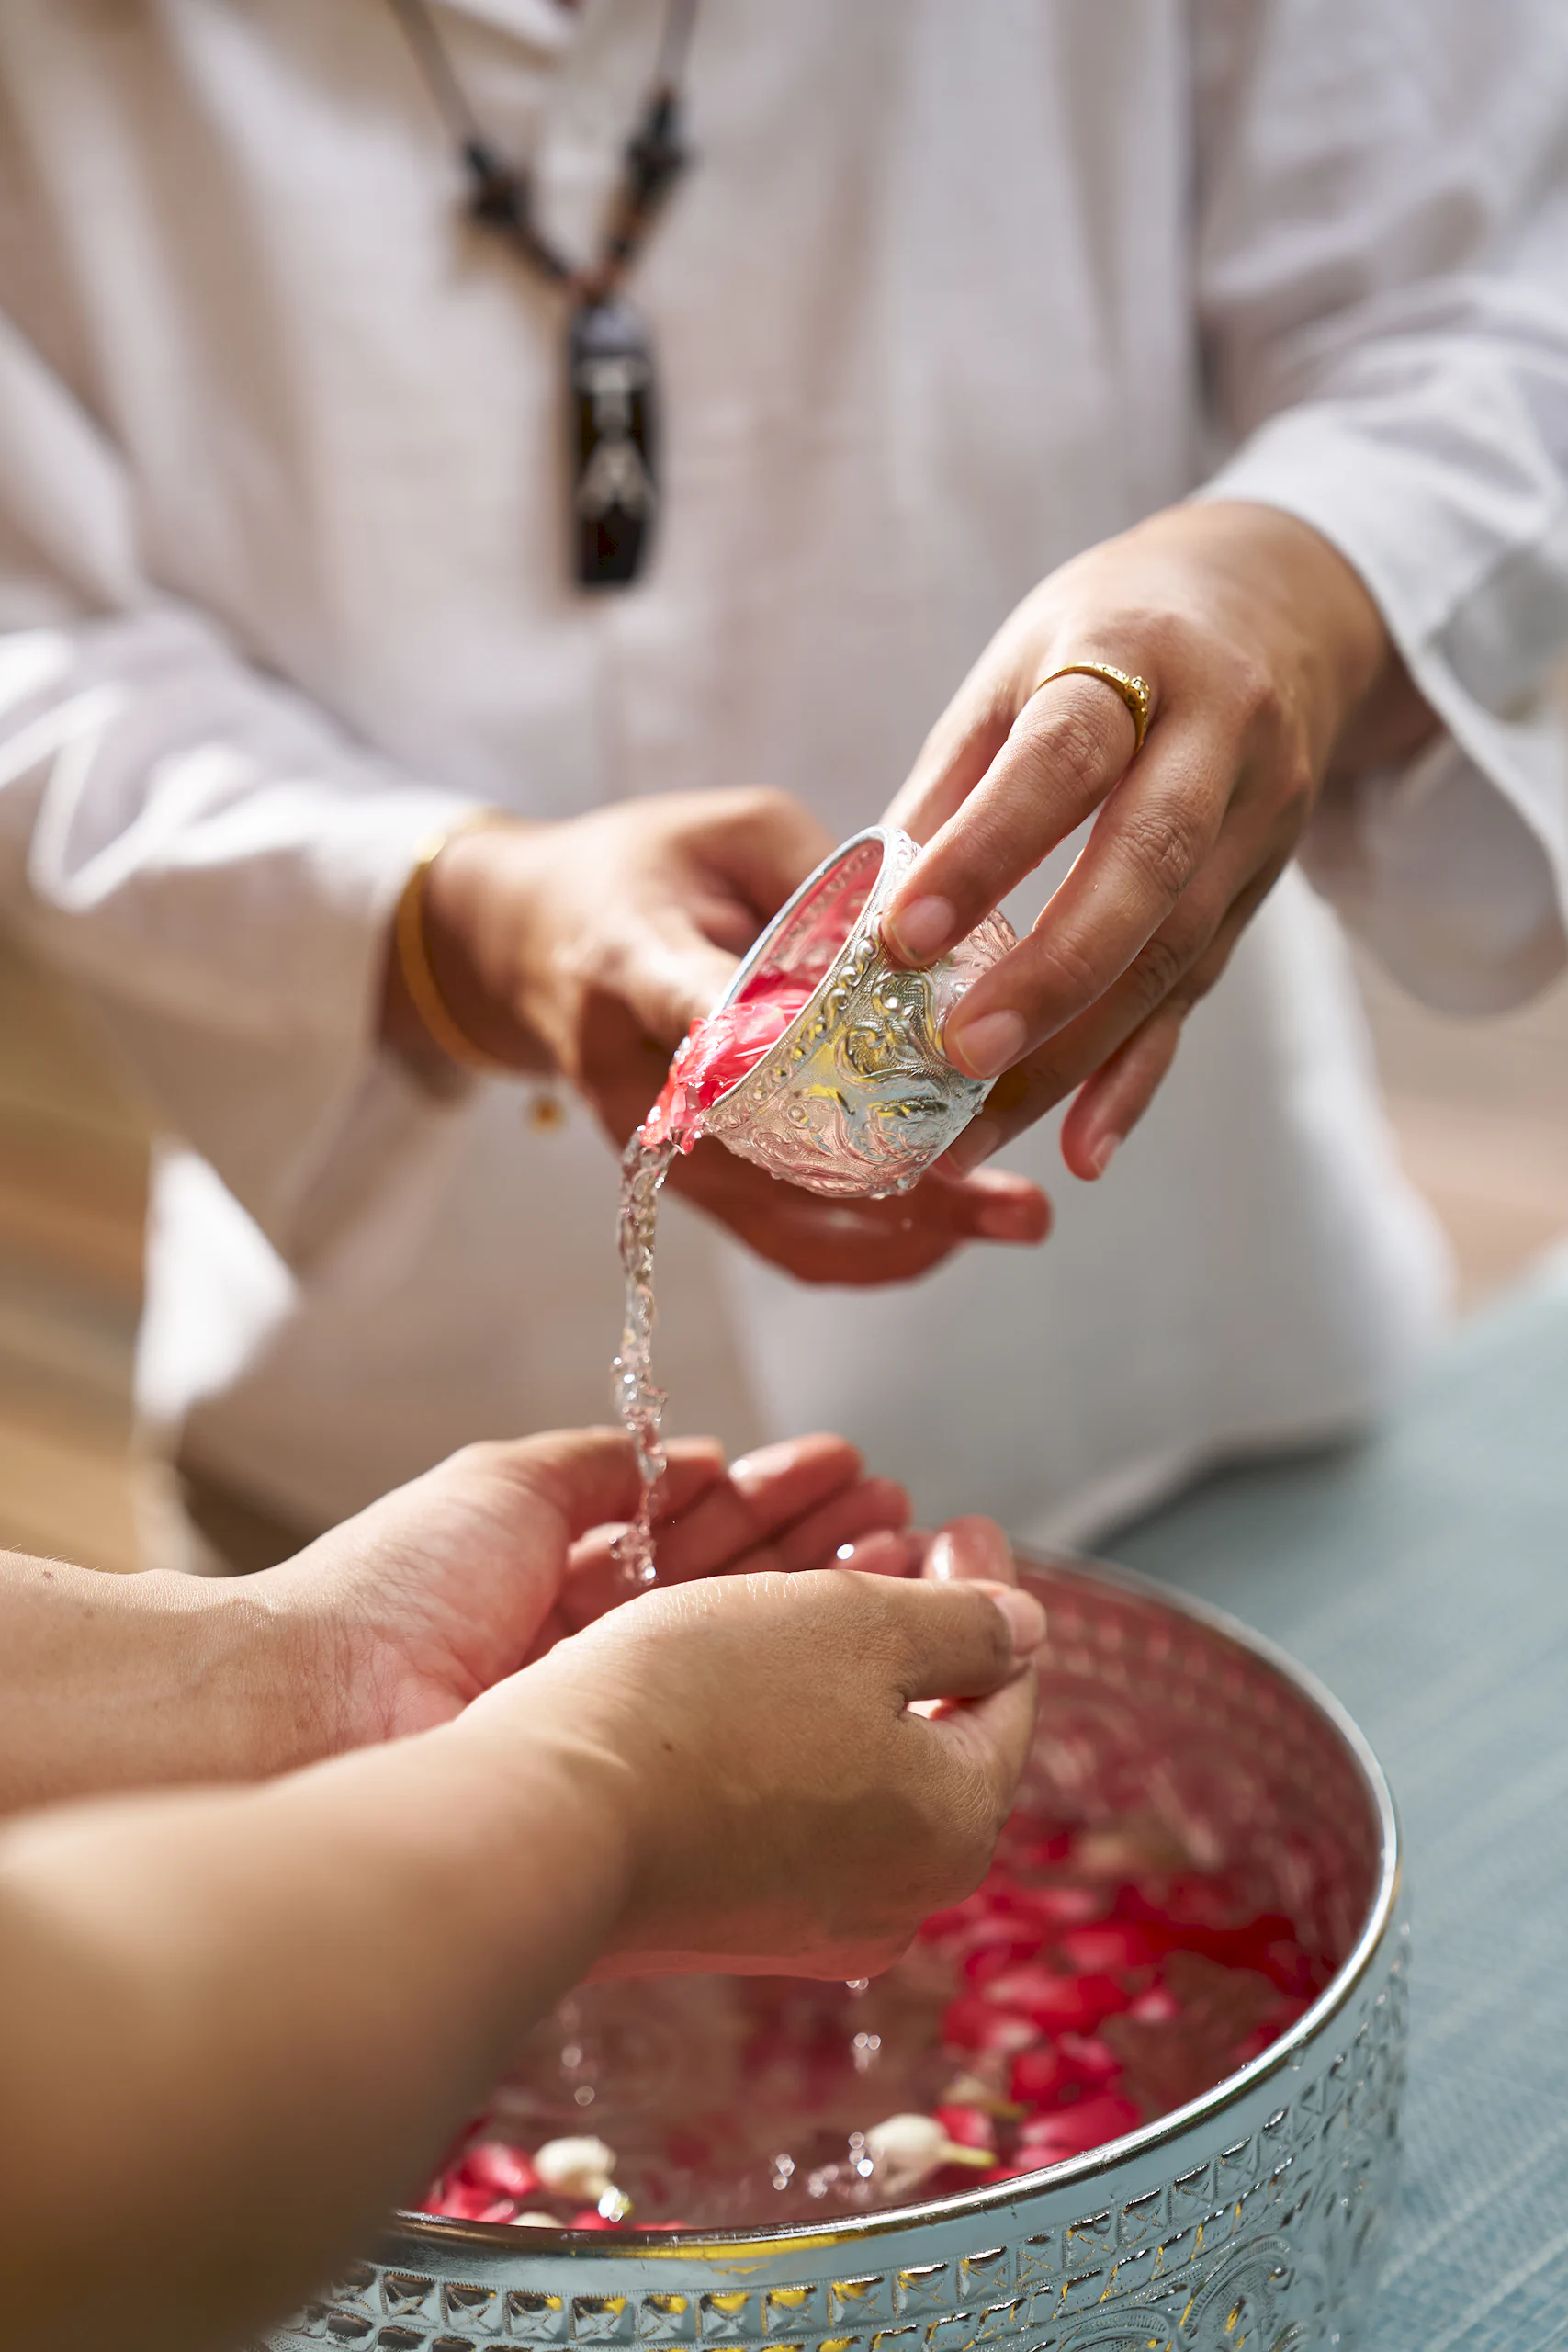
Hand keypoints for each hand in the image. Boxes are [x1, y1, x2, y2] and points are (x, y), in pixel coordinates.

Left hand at [272, 1427, 918, 1749]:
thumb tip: (692, 1456)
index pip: (692, 1533)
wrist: (327, 1714)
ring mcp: (620, 1726)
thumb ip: (599, 1467)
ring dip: (830, 1593)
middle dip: (823, 1543)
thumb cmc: (396, 1591)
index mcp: (558, 1583)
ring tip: (909, 1547)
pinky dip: (802, 1667)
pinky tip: (862, 1624)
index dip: (772, 1498)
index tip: (852, 1468)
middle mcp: (599, 1657)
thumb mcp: (506, 1489)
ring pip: (749, 1651)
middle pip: (734, 1590)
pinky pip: (736, 1721)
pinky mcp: (637, 1786)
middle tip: (908, 1512)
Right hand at [393, 790, 1048, 1281]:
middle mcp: (643, 1078)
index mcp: (632, 960)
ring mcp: (664, 1148)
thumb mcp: (730, 829)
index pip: (694, 1004)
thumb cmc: (645, 870)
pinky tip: (959, 1233)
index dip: (772, 1038)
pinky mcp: (690, 1181)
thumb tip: (937, 944)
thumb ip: (826, 878)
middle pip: (771, 1150)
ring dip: (909, 1234)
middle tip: (1015, 1191)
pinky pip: (781, 1240)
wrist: (534, 943)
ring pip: (786, 1221)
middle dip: (903, 1179)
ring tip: (1018, 1219)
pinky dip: (871, 1249)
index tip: (866, 1069)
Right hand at [465, 1526, 1043, 1979]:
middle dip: (923, 1634)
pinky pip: (791, 1807)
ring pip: (860, 1768)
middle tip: (900, 1549)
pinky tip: (751, 1679)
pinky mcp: (727, 1918)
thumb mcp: (857, 1624)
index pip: (1007, 1689)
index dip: (989, 1591)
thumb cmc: (705, 1707)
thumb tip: (1025, 1628)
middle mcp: (899, 1894)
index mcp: (956, 1822)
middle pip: (938, 1736)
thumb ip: (962, 1622)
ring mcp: (809, 1919)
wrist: (545, 1820)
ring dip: (853, 1679)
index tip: (957, 1523)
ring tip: (819, 1600)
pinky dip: (792, 1733)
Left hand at [882, 502, 1435, 1178]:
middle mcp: (1223, 737)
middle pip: (1146, 871)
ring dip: (1074, 1056)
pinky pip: (1197, 997)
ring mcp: (1261, 820)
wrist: (1279, 605)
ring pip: (1174, 954)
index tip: (904, 938)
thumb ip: (951, 784)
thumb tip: (861, 912)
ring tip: (975, 1130)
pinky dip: (1135, 1078)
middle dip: (1049, 975)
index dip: (987, 852)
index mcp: (1138, 655)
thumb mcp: (1022, 664)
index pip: (1064, 760)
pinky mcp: (1264, 891)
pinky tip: (1081, 1148)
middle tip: (955, 1057)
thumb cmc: (1113, 633)